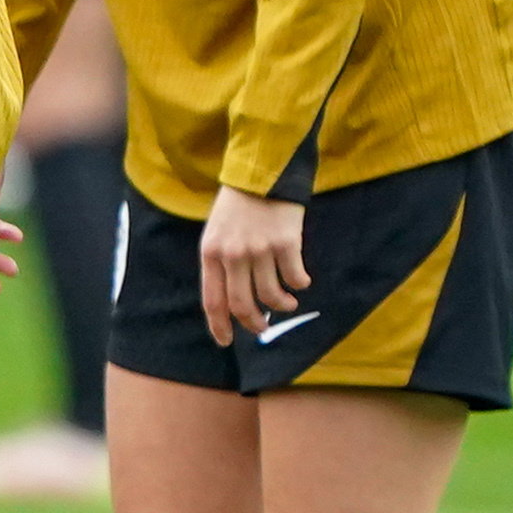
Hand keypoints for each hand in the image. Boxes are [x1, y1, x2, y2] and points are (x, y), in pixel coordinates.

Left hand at [199, 185, 310, 346]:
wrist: (262, 171)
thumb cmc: (238, 203)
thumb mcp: (217, 231)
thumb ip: (222, 261)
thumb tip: (234, 298)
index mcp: (211, 252)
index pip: (212, 299)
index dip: (219, 325)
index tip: (226, 341)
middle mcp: (233, 255)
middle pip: (242, 304)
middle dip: (253, 323)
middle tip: (262, 329)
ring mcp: (259, 250)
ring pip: (270, 296)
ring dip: (281, 306)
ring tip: (288, 304)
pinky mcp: (286, 243)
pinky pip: (294, 277)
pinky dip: (299, 284)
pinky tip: (302, 282)